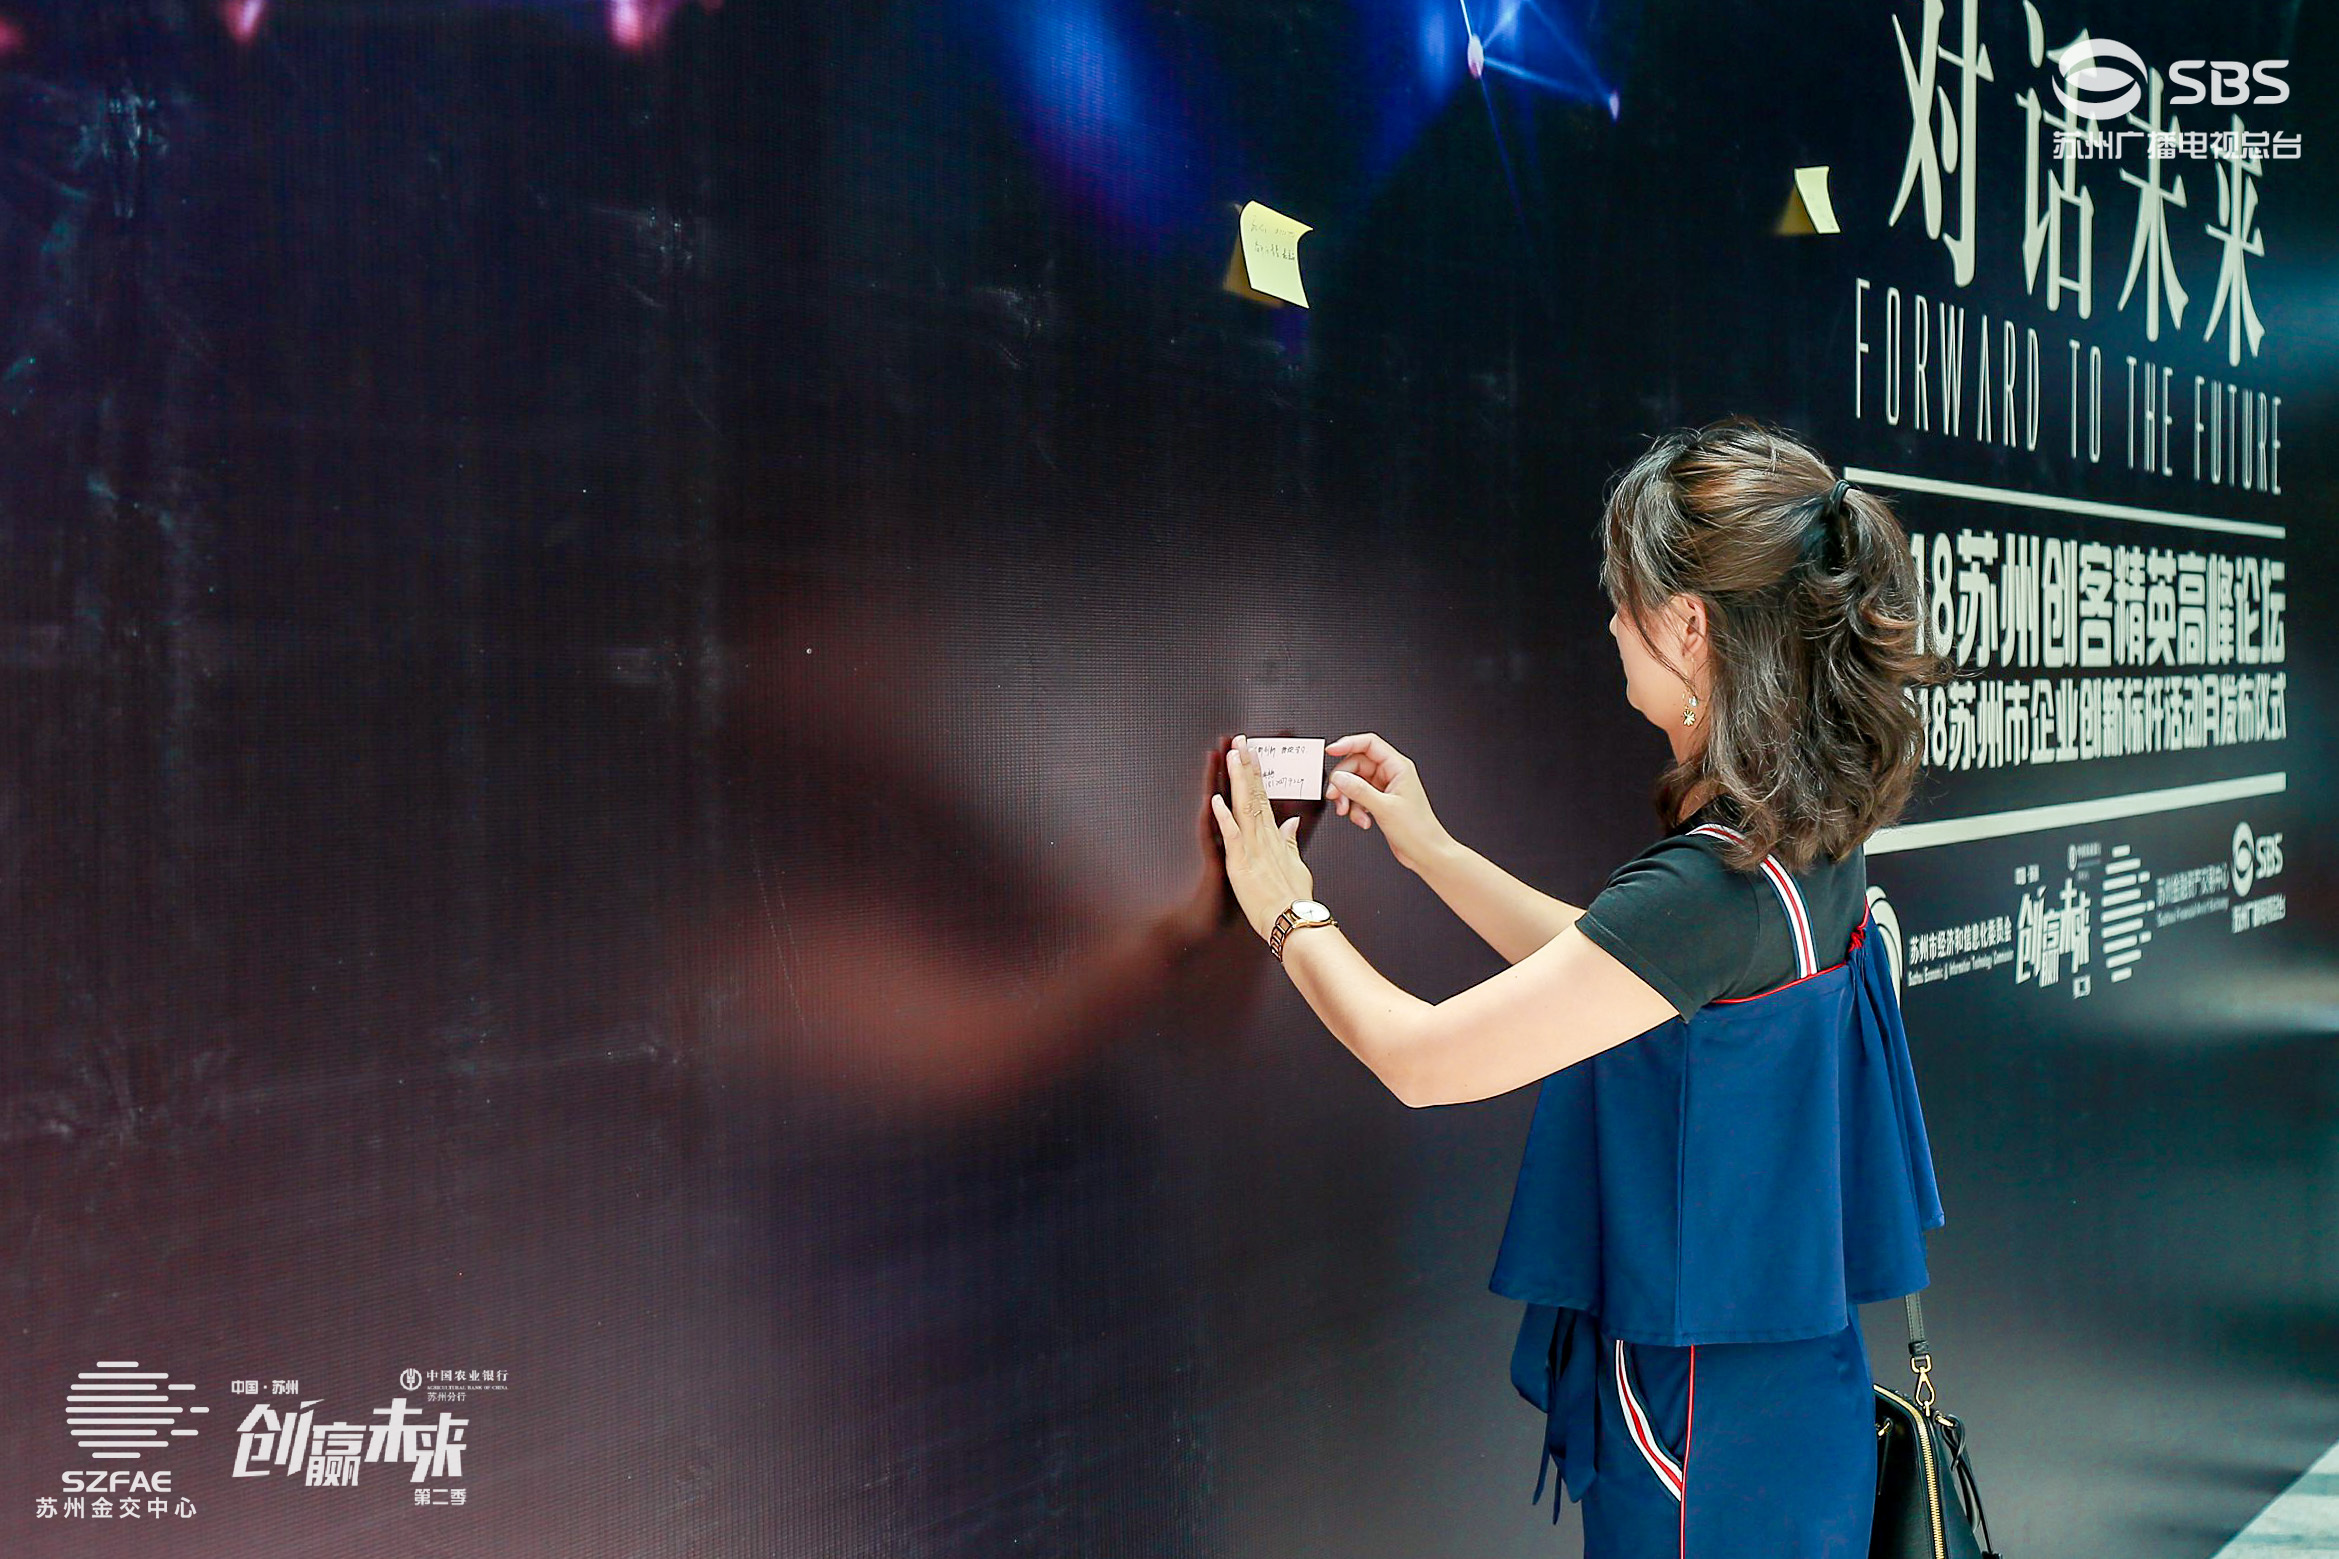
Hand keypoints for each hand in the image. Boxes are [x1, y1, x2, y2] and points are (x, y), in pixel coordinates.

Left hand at [1209, 734, 1315, 943]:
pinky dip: (1224, 818)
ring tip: (1232, 756)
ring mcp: (1252, 848)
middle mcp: (1264, 837)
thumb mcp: (1296, 865)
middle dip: (1247, 767)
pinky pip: (1231, 836)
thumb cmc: (1294, 899)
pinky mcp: (1241, 864)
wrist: (1293, 922)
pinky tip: (1217, 800)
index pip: (1265, 797)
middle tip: (1241, 741)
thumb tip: (1292, 821)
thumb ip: (1291, 841)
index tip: (1252, 754)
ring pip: (1243, 807)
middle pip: (1254, 795)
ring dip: (1237, 780)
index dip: (1257, 774)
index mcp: (1274, 837)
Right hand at [1323, 732, 1452, 874]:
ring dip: (1348, 798)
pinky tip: (1362, 820)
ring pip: (1354, 782)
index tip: (1331, 751)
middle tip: (1336, 796)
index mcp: (1398, 767)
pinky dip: (1355, 809)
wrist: (1426, 852)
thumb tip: (1340, 778)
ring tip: (1349, 812)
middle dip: (1343, 781)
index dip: (1348, 744)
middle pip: (1356, 765)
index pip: (1369, 744)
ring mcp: (1384, 788)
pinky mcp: (1379, 801)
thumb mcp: (1385, 808)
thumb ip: (1359, 791)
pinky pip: (1358, 797)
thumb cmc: (1418, 830)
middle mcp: (1391, 774)